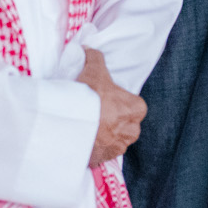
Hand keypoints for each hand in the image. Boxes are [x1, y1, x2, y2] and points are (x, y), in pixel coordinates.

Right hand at [81, 47, 146, 167]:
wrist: (71, 124)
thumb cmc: (89, 97)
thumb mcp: (94, 71)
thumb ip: (95, 58)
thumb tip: (89, 49)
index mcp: (137, 109)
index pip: (133, 105)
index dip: (118, 102)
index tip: (104, 100)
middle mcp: (133, 131)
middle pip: (125, 124)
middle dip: (113, 121)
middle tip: (95, 114)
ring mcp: (119, 147)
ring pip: (115, 139)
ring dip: (104, 135)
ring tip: (88, 127)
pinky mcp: (104, 159)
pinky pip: (102, 152)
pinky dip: (95, 147)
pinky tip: (84, 139)